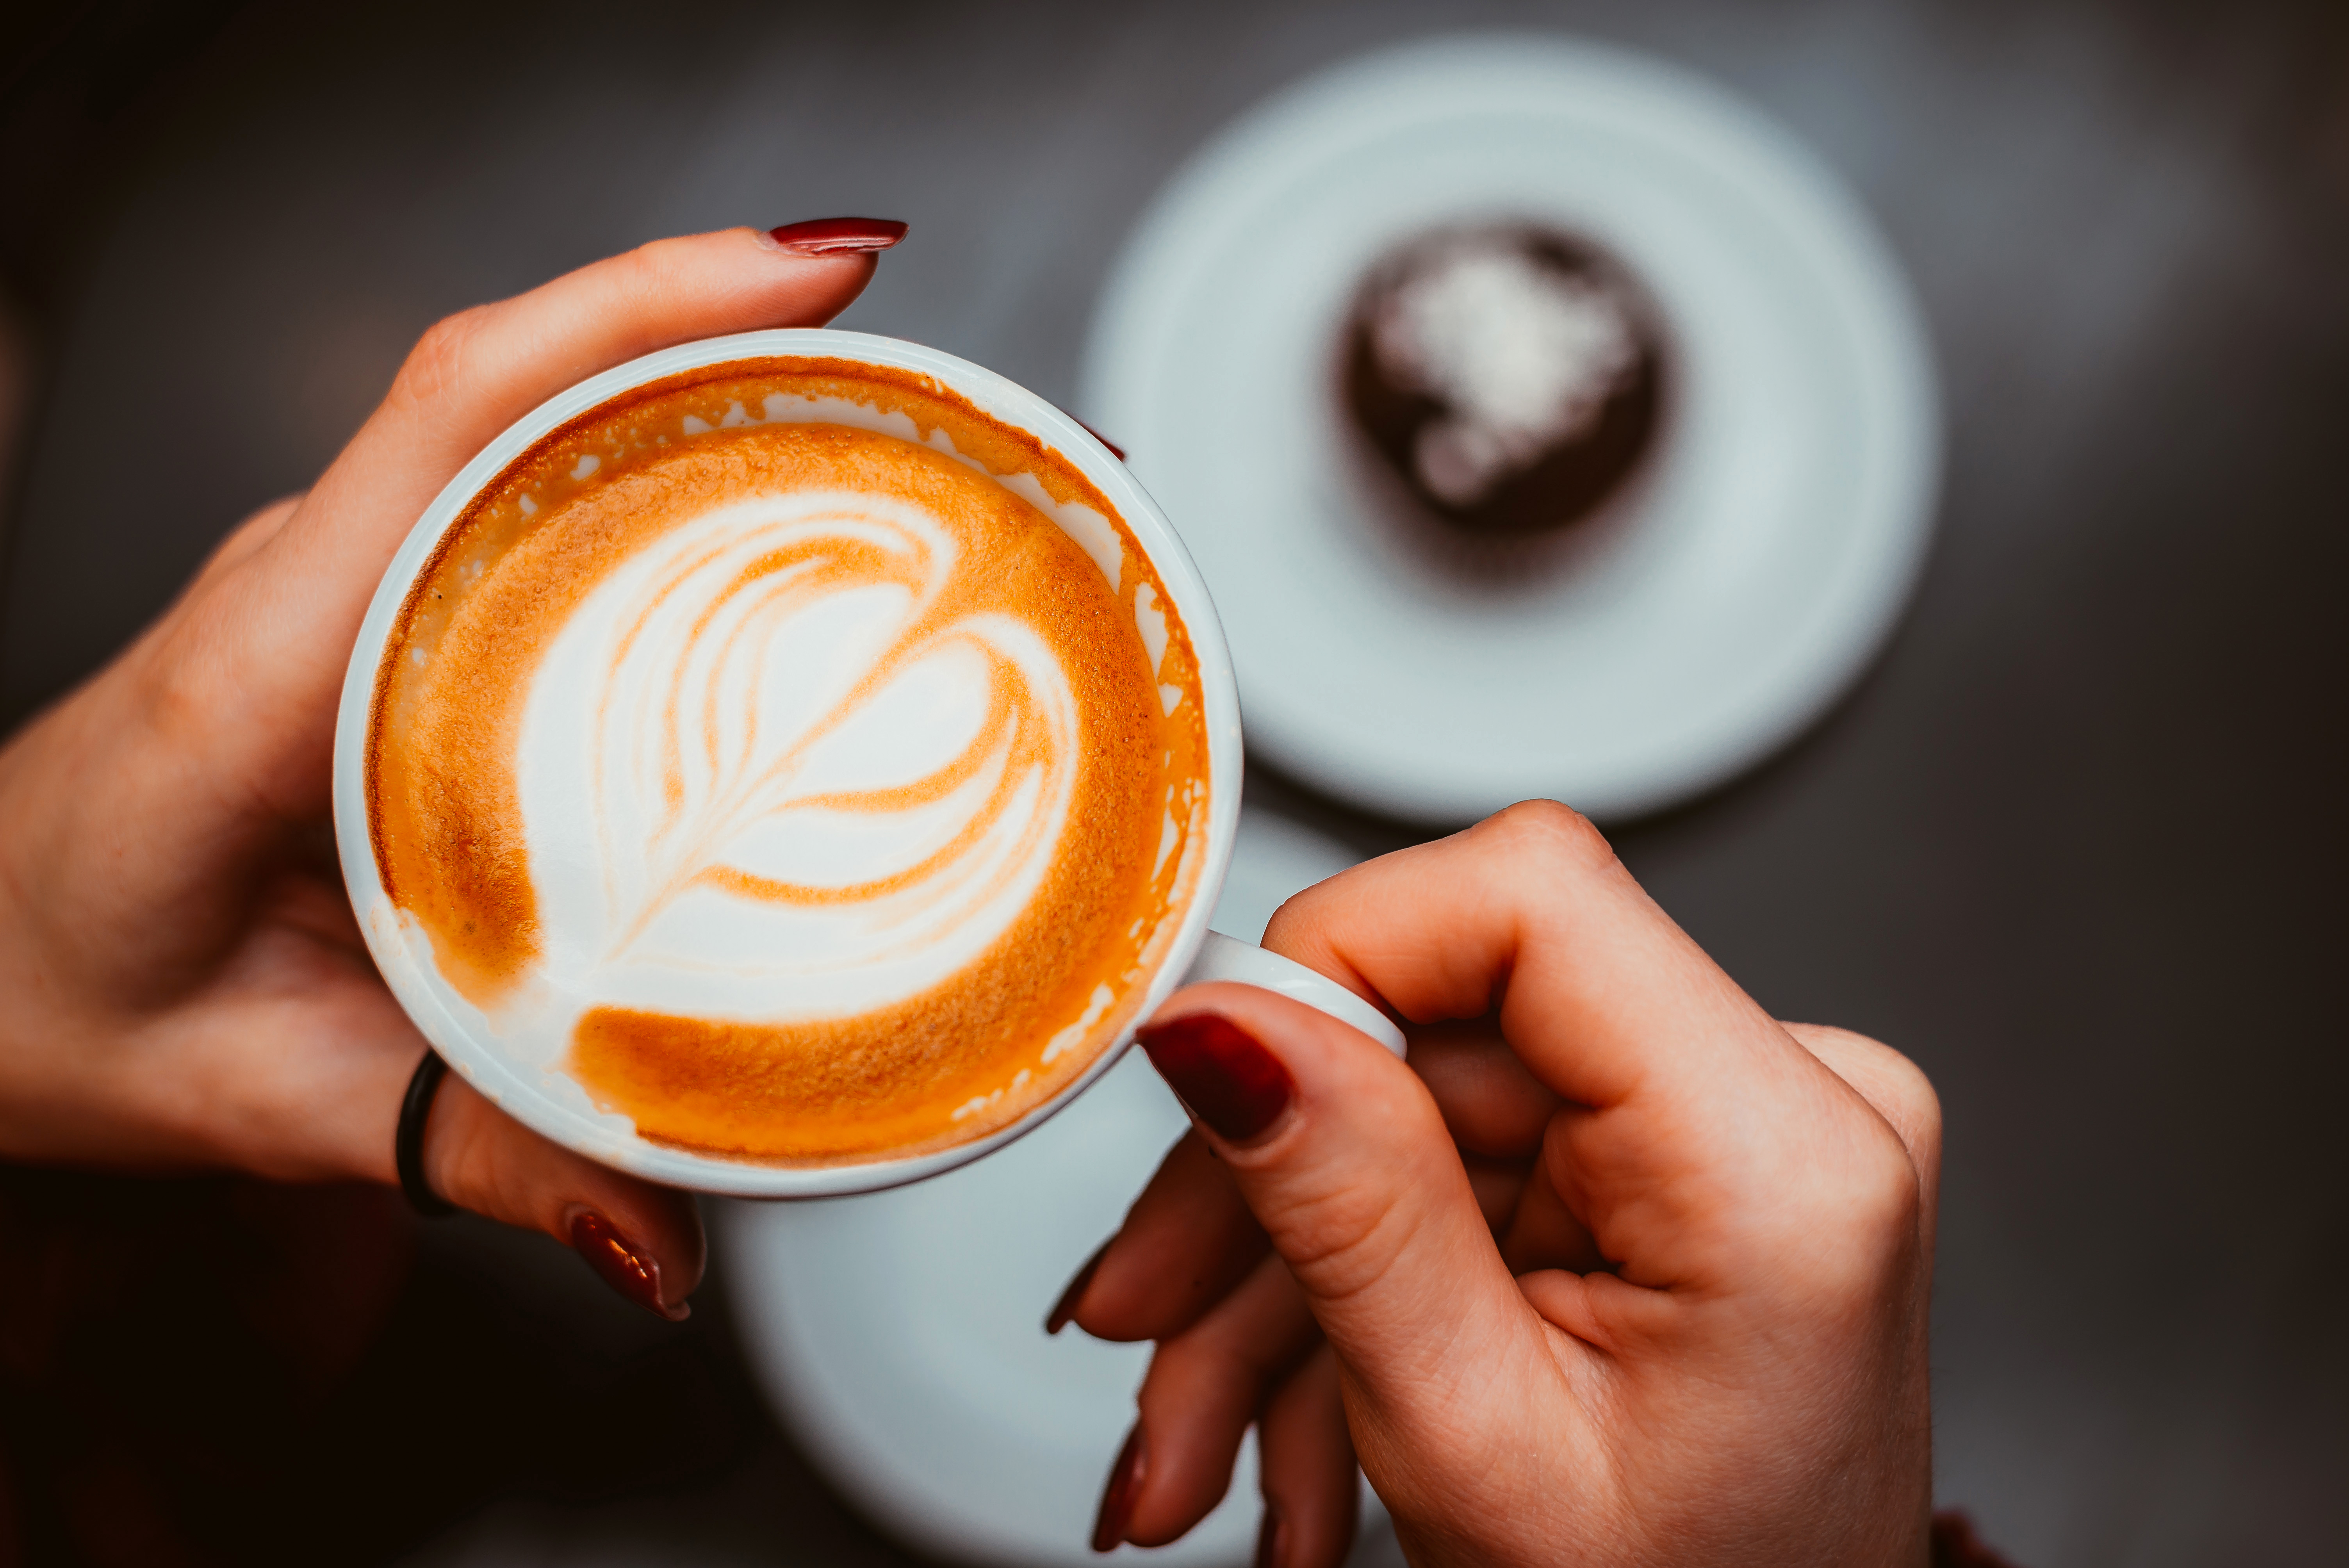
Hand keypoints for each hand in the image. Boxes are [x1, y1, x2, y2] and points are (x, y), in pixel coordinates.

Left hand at [0, 223, 897, 1315]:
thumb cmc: (63, 1001)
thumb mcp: (265, 1097)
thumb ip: (473, 1153)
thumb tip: (665, 1229)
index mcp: (266, 669)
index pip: (453, 407)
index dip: (636, 310)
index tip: (801, 274)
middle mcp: (305, 586)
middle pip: (524, 377)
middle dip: (723, 325)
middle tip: (913, 373)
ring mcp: (340, 582)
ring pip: (523, 418)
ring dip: (696, 378)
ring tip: (878, 419)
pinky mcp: (374, 609)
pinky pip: (514, 487)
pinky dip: (644, 452)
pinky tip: (756, 501)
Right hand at [1060, 801, 1939, 1565]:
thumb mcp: (1473, 1443)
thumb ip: (1350, 1208)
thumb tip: (1229, 1023)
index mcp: (1785, 1161)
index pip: (1533, 898)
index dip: (1340, 956)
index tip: (1207, 1073)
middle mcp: (1793, 1105)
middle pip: (1444, 1034)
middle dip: (1264, 1192)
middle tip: (1142, 1322)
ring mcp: (1737, 1131)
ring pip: (1424, 1120)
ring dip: (1283, 1280)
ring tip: (1196, 1441)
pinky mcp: (1678, 1166)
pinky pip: (1469, 1175)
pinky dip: (1359, 1291)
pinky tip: (1286, 1426)